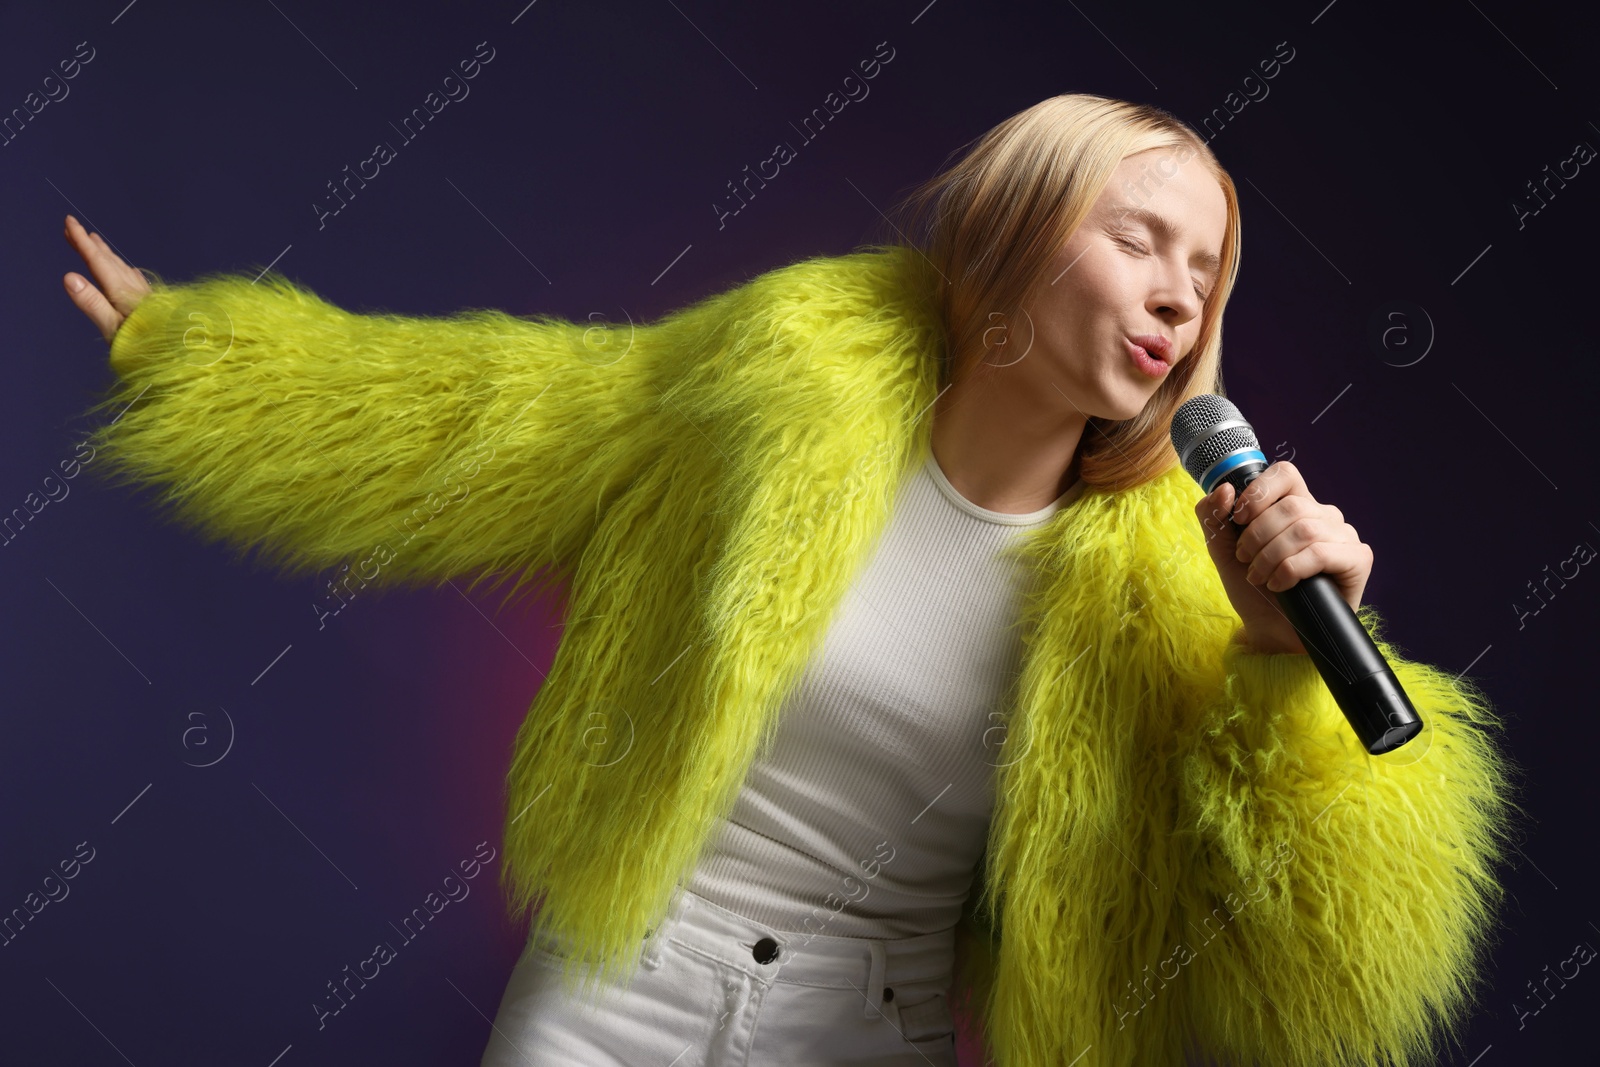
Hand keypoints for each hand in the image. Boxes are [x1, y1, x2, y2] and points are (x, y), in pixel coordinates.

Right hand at [62, 214, 151, 344]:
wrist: (182, 357)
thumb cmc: (144, 347)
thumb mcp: (113, 329)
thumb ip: (92, 303)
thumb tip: (69, 277)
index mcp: (122, 292)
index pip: (97, 261)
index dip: (81, 241)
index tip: (69, 221)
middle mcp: (135, 289)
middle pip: (109, 261)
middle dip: (90, 244)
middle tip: (74, 227)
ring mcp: (147, 297)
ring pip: (123, 268)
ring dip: (107, 254)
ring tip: (96, 242)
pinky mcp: (155, 306)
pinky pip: (136, 280)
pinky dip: (125, 270)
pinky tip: (130, 272)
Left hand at [1193, 461, 1372, 654]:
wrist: (1272, 632)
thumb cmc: (1254, 589)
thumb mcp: (1223, 550)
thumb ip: (1214, 516)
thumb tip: (1226, 489)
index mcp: (1295, 505)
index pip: (1284, 474)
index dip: (1259, 492)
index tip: (1239, 518)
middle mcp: (1323, 516)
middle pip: (1290, 505)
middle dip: (1257, 535)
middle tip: (1246, 560)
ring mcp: (1343, 536)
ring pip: (1304, 529)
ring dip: (1271, 556)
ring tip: (1259, 577)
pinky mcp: (1358, 559)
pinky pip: (1322, 553)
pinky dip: (1291, 570)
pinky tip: (1280, 585)